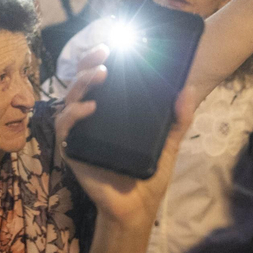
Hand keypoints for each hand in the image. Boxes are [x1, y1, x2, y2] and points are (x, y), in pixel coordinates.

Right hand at [58, 46, 194, 232]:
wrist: (136, 208)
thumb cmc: (149, 174)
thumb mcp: (168, 142)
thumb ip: (179, 118)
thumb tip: (188, 89)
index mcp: (110, 111)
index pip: (100, 78)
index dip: (100, 58)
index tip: (112, 43)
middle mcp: (90, 117)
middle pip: (82, 81)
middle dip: (89, 63)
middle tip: (104, 52)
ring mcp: (79, 132)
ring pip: (70, 98)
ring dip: (83, 82)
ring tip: (101, 74)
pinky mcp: (71, 149)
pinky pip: (64, 127)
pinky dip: (74, 114)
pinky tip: (90, 107)